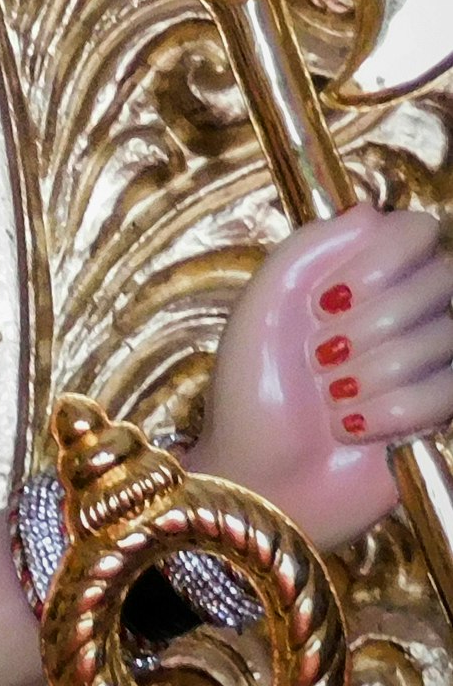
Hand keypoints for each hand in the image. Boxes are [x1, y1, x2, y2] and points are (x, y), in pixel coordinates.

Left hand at [188, 206, 452, 550]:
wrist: (261, 475)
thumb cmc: (253, 392)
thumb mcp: (261, 305)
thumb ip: (309, 247)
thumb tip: (372, 210)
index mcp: (358, 275)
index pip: (415, 230)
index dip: (381, 262)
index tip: (327, 299)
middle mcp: (403, 311)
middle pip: (440, 279)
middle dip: (370, 324)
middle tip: (321, 357)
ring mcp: (430, 360)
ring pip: (445, 335)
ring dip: (374, 374)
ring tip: (332, 396)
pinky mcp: (443, 409)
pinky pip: (449, 388)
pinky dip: (394, 410)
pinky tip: (357, 425)